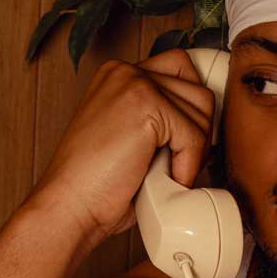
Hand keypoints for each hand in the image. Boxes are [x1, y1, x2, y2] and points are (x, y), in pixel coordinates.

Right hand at [22, 48, 220, 249]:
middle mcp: (126, 71)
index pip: (181, 70)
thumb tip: (207, 131)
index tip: (186, 146)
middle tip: (179, 164)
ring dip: (194, 152)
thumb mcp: (131, 141)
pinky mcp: (145, 106)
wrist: (69, 207)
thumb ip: (160, 124)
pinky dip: (188, 167)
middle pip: (198, 90)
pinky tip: (164, 181)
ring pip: (202, 112)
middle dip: (198, 132)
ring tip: (166, 175)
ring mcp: (135, 84)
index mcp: (119, 76)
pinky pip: (195, 136)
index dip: (192, 112)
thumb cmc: (96, 187)